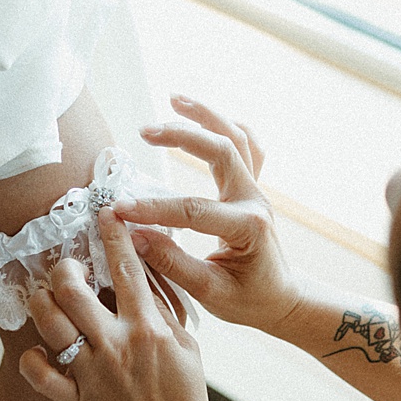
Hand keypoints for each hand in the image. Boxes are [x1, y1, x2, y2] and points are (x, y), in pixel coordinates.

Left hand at [19, 210, 212, 400]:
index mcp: (150, 329)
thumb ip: (163, 312)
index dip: (113, 234)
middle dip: (63, 269)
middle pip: (74, 289)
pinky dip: (31, 358)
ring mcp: (92, 373)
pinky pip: (37, 372)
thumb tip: (144, 273)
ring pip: (50, 322)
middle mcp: (117, 346)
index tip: (103, 212)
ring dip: (41, 304)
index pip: (127, 268)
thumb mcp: (187, 351)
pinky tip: (38, 352)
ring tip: (44, 300)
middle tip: (64, 269)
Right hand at [114, 95, 301, 334]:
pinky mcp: (251, 187)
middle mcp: (255, 201)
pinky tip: (200, 115)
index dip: (154, 209)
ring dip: (207, 115)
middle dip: (183, 137)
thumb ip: (173, 264)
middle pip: (223, 151)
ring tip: (174, 99)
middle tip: (145, 132)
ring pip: (237, 137)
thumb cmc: (249, 300)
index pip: (194, 210)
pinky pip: (246, 145)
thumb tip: (134, 237)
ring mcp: (256, 190)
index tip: (118, 209)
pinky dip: (225, 124)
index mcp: (248, 228)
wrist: (281, 298)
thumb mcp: (210, 293)